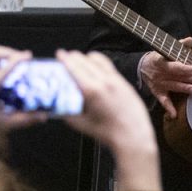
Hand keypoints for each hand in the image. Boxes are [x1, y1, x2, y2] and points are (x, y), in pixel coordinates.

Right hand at [59, 50, 159, 190]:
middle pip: (85, 60)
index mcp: (92, 91)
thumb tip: (59, 104)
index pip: (75, 68)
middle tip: (67, 57)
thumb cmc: (107, 133)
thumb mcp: (81, 124)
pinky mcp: (124, 82)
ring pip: (99, 60)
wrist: (132, 136)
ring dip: (87, 58)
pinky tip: (96, 69)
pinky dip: (99, 64)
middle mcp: (105, 81)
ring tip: (81, 60)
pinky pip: (109, 67)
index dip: (65, 59)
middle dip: (74, 57)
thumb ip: (68, 112)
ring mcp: (116, 80)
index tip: (60, 54)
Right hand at [137, 37, 191, 118]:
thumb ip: (179, 45)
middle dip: (191, 78)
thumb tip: (190, 39)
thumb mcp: (166, 49)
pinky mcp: (158, 92)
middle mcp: (160, 73)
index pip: (173, 65)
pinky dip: (168, 108)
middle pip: (177, 76)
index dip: (183, 68)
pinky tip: (174, 115)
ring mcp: (159, 84)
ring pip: (173, 86)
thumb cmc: (158, 57)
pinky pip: (163, 101)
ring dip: (184, 88)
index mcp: (161, 61)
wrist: (142, 66)